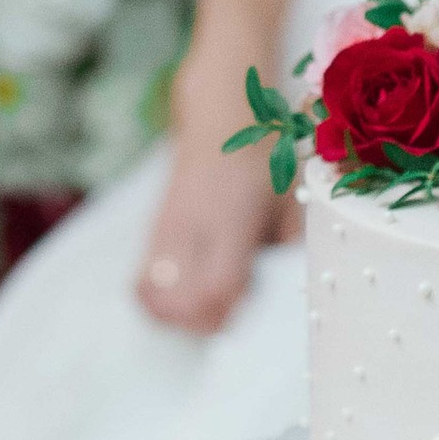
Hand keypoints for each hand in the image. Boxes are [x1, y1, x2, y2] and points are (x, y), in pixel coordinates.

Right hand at [136, 125, 293, 334]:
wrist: (222, 117)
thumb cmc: (267, 159)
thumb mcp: (295, 196)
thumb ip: (295, 244)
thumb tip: (296, 290)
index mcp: (230, 214)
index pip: (217, 284)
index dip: (232, 310)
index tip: (252, 313)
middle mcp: (189, 224)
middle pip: (178, 300)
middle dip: (205, 323)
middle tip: (234, 319)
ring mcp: (164, 230)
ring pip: (152, 296)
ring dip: (179, 318)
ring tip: (210, 313)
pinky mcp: (153, 234)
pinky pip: (142, 285)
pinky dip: (159, 304)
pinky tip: (188, 301)